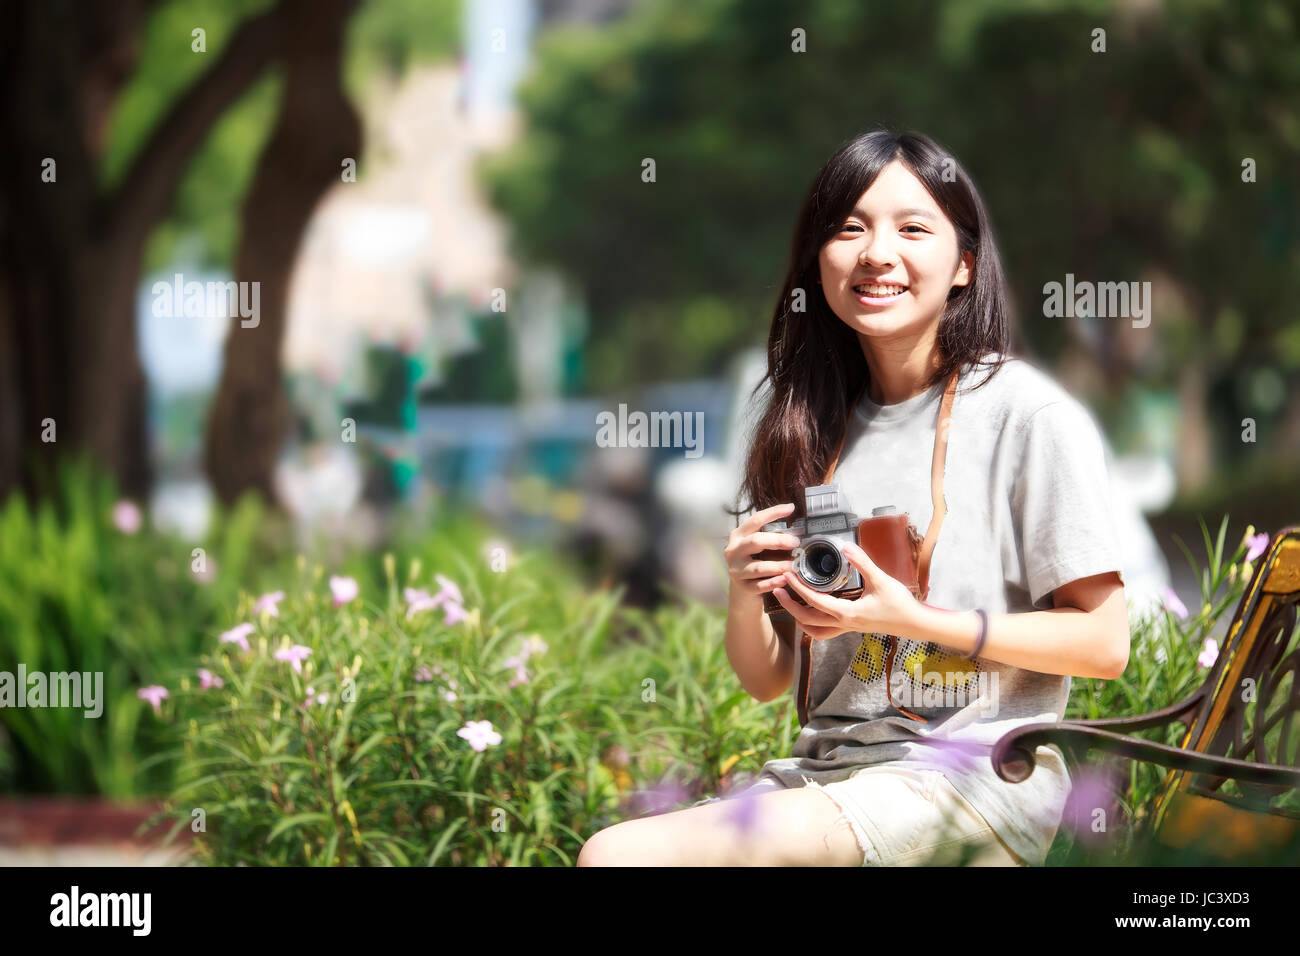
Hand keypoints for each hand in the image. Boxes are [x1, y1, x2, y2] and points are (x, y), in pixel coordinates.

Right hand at [724, 502, 799, 598]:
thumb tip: (795, 528)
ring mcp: (736, 570)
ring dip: (779, 566)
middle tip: (795, 542)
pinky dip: (773, 583)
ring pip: (758, 567)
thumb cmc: (753, 561)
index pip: (755, 520)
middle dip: (777, 541)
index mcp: (738, 535)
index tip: (790, 508)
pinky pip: (759, 586)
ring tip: (794, 566)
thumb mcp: (756, 545)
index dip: (773, 513)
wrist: (742, 588)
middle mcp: (734, 551)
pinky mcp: (742, 586)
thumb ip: (769, 536)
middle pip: (755, 541)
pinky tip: (784, 580)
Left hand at [772, 541, 920, 639]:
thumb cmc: (900, 604)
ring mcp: (847, 628)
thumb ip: (862, 563)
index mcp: (846, 613)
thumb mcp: (881, 580)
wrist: (915, 624)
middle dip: (789, 605)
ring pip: (814, 630)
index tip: (787, 576)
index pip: (814, 601)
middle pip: (806, 620)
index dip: (798, 588)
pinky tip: (812, 610)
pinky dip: (813, 623)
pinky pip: (825, 630)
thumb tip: (846, 546)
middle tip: (777, 589)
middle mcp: (843, 624)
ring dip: (799, 617)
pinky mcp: (852, 627)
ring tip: (789, 601)